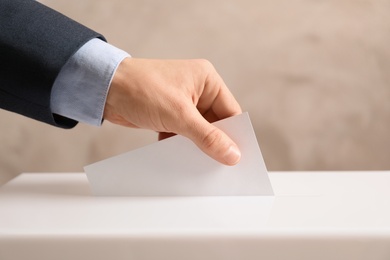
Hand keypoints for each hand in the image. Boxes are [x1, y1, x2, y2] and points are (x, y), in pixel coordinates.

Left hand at [103, 58, 241, 164]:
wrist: (104, 89)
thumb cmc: (141, 89)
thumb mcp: (179, 115)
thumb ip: (207, 137)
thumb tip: (232, 154)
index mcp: (207, 80)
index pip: (230, 112)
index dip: (235, 135)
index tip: (238, 158)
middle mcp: (198, 90)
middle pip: (216, 123)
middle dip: (215, 142)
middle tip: (220, 166)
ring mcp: (183, 102)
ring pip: (199, 130)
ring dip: (197, 146)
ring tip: (198, 164)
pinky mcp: (169, 113)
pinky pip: (184, 133)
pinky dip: (181, 145)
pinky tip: (178, 156)